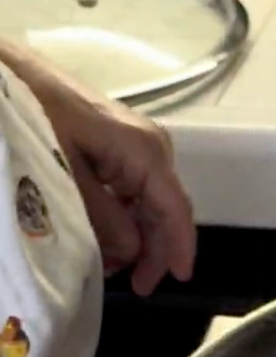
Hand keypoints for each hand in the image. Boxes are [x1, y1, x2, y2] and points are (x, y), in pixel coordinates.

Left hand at [0, 40, 195, 295]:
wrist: (11, 71)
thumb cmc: (37, 114)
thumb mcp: (66, 174)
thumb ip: (102, 220)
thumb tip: (130, 253)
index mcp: (145, 152)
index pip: (175, 210)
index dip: (178, 249)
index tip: (178, 280)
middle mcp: (150, 148)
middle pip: (165, 210)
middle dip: (152, 250)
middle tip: (134, 285)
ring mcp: (136, 146)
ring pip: (148, 203)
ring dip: (135, 236)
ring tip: (112, 265)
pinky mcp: (118, 145)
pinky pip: (132, 190)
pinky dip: (123, 217)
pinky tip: (105, 235)